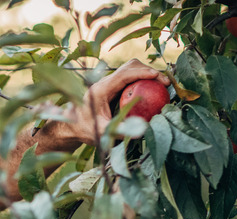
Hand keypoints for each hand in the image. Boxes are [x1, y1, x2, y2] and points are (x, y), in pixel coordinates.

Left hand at [42, 59, 170, 148]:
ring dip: (147, 74)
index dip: (143, 72)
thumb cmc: (84, 130)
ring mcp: (108, 83)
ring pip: (130, 70)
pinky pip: (130, 78)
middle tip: (165, 84)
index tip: (159, 77)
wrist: (70, 127)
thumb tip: (140, 132)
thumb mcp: (101, 132)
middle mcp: (104, 82)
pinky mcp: (112, 87)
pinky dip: (143, 80)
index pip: (124, 74)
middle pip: (130, 67)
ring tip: (163, 86)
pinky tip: (154, 91)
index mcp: (100, 89)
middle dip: (149, 71)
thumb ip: (119, 131)